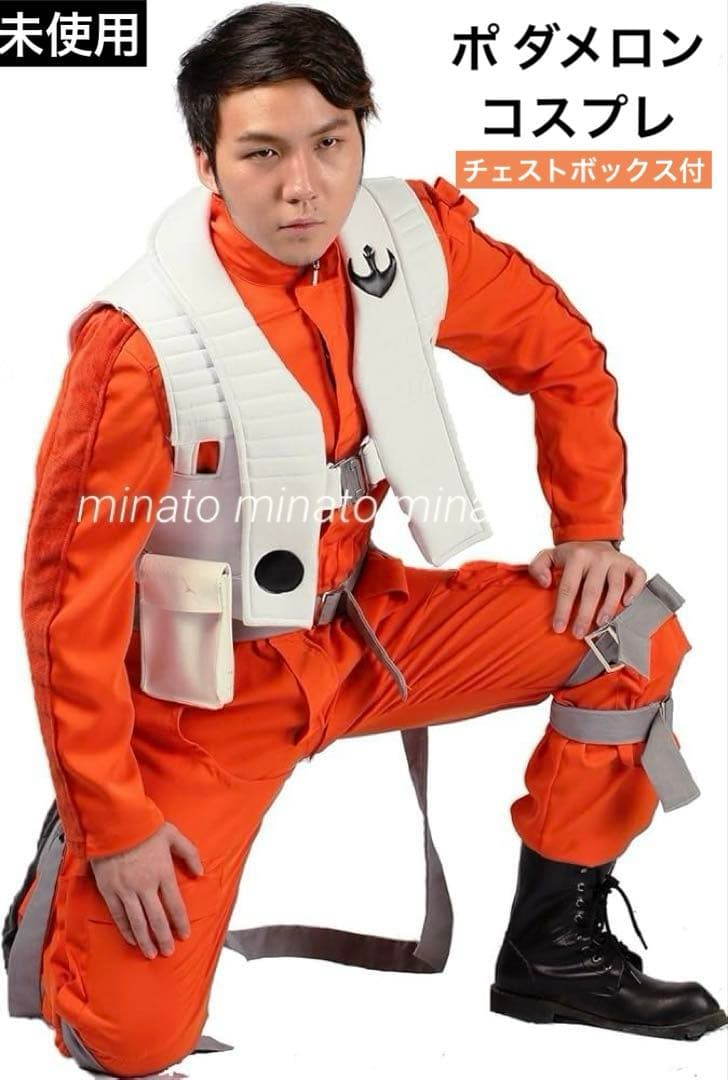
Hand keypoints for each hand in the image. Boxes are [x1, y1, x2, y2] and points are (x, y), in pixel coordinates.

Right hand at [89, 821, 202, 958]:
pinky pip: (119, 916)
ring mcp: (126, 890)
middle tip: (168, 952)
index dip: (180, 922)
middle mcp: (145, 885)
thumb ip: (189, 853)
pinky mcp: (110, 891)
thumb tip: (200, 872)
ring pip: (138, 922)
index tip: (184, 935)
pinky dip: (126, 930)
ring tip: (151, 954)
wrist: (115, 823)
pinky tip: (132, 939)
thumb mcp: (173, 835)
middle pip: (157, 918)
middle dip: (164, 938)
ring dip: (146, 940)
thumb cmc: (145, 827)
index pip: (175, 904)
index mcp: (163, 872)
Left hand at [528, 540, 646, 637]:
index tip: (559, 628)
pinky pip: (638, 577)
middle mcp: (598, 557)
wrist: (593, 538)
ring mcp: (616, 560)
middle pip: (592, 591)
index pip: (568, 587)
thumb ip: (537, 567)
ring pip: (615, 587)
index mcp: (577, 556)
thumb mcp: (549, 556)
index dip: (563, 609)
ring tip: (601, 624)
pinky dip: (635, 590)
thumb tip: (546, 584)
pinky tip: (626, 604)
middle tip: (579, 634)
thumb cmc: (571, 555)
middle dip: (584, 615)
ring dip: (608, 607)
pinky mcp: (630, 563)